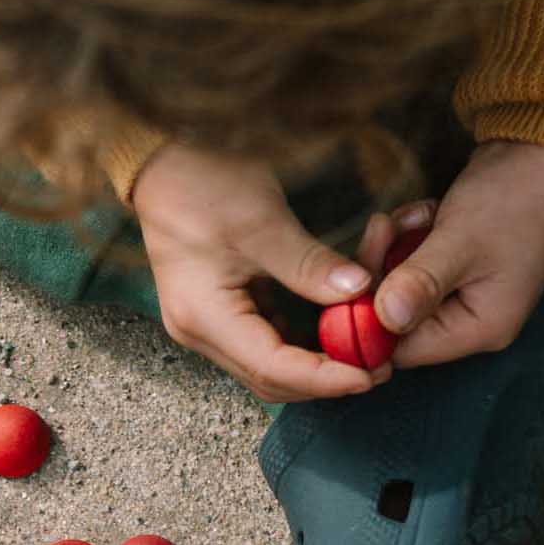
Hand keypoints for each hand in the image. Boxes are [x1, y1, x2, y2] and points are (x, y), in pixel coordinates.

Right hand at [130, 143, 379, 403]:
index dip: (324, 377)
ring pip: (268, 367)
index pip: (272, 367)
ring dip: (315, 365)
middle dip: (324, 379)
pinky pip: (264, 344)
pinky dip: (300, 345)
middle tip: (379, 365)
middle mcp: (200, 332)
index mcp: (204, 316)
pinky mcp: (218, 313)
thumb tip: (361, 292)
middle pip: (270, 379)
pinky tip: (331, 330)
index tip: (372, 372)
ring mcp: (206, 325)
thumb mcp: (263, 222)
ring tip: (362, 351)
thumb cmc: (203, 184)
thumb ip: (309, 264)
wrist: (164, 164)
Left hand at [373, 137, 543, 368]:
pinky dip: (410, 235)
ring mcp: (464, 291)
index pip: (404, 350)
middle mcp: (472, 318)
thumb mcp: (462, 241)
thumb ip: (420, 283)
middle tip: (382, 228)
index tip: (353, 280)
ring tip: (416, 216)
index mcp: (481, 328)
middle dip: (382, 271)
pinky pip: (412, 260)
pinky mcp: (455, 265)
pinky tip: (428, 211)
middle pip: (396, 318)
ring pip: (399, 284)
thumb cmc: (516, 198)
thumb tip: (384, 320)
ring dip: (395, 247)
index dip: (369, 322)